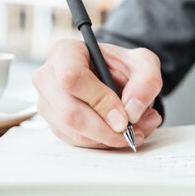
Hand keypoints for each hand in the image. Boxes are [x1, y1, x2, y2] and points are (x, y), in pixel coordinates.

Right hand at [33, 40, 162, 148]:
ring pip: (75, 131)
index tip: (124, 115)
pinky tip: (121, 132)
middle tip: (133, 131)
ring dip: (109, 138)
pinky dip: (103, 142)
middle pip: (70, 112)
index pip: (72, 77)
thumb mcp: (143, 63)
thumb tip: (133, 109)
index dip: (99, 100)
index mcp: (65, 52)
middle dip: (107, 128)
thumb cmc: (123, 65)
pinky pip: (77, 141)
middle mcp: (48, 78)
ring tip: (136, 129)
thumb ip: (146, 81)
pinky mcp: (55, 124)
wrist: (115, 76)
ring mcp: (48, 103)